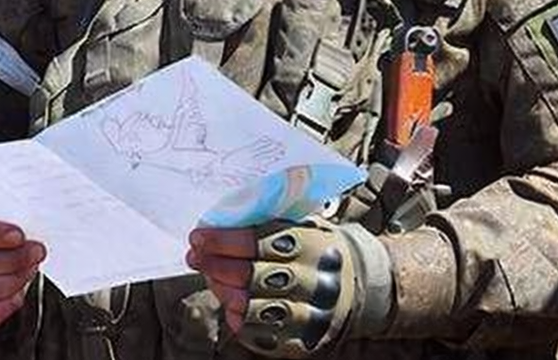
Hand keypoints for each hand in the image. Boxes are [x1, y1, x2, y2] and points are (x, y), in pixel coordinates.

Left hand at [189, 221, 380, 356]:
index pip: (262, 241)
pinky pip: (261, 333)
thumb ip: (273, 222)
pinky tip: (231, 304)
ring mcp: (309, 313)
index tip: (200, 236)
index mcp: (315, 245)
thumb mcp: (309, 226)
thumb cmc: (321, 248)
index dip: (226, 240)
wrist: (362, 285)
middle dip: (217, 265)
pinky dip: (241, 318)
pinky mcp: (302, 339)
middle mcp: (314, 280)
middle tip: (196, 256)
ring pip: (254, 306)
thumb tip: (223, 218)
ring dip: (224, 291)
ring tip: (211, 278)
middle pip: (254, 275)